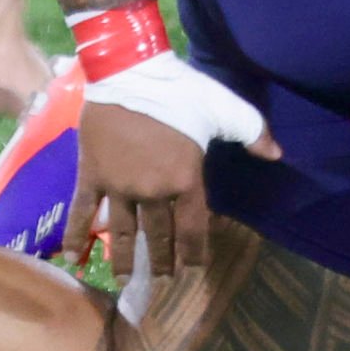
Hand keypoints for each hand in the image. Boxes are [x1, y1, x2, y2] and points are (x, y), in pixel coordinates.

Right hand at [77, 47, 281, 281]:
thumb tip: (276, 154)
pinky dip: (76, 235)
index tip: (193, 267)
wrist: (129, 71)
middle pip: (158, 235)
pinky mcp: (92, 176)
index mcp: (185, 179)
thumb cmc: (179, 90)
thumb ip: (252, 131)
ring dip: (125, 259)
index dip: (194, 251)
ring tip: (127, 279)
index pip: (192, 227)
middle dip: (162, 261)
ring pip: (122, 232)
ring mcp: (119, 187)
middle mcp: (152, 191)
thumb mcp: (224, 107)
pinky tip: (72, 258)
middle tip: (163, 279)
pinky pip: (83, 211)